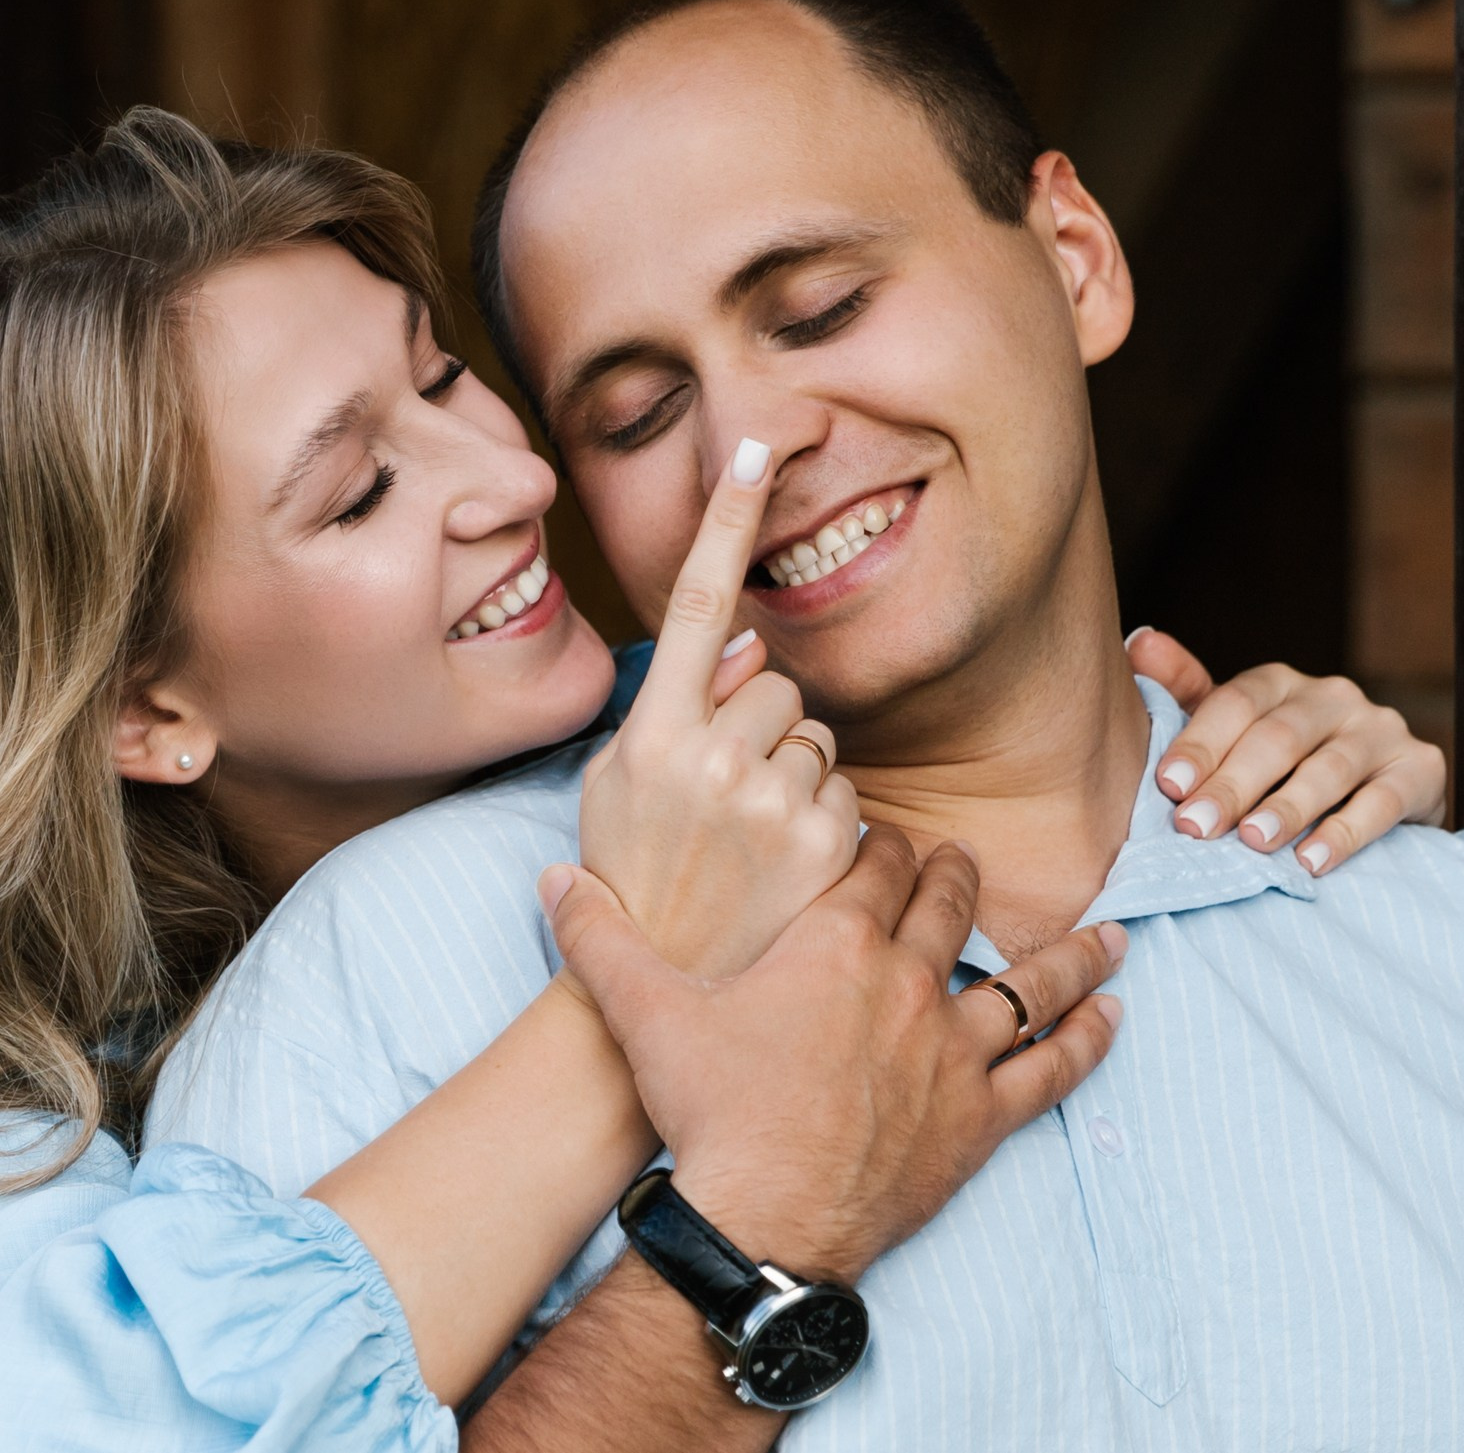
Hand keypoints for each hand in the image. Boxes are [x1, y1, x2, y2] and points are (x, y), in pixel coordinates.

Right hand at [542, 830, 1123, 1280]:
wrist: (765, 1216)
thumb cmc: (710, 1112)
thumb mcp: (645, 1014)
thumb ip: (601, 939)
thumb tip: (554, 881)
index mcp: (837, 943)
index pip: (876, 862)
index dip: (880, 843)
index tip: (880, 839)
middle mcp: (908, 982)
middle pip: (951, 902)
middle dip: (956, 875)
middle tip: (962, 864)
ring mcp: (953, 1049)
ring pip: (1028, 980)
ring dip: (1069, 952)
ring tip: (1108, 932)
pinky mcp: (980, 1116)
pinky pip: (1051, 1067)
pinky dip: (1086, 1040)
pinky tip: (1114, 1018)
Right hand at [575, 437, 857, 978]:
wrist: (661, 1017)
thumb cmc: (629, 895)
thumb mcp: (613, 796)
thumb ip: (669, 716)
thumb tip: (746, 653)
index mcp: (651, 738)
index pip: (698, 606)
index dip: (725, 521)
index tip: (756, 446)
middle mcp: (715, 763)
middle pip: (776, 686)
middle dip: (762, 728)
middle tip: (725, 804)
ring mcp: (776, 807)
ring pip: (818, 739)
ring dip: (798, 779)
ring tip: (755, 849)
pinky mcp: (831, 851)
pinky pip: (850, 795)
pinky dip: (831, 827)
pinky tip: (791, 875)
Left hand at [1128, 628, 1448, 874]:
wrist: (1375, 798)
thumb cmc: (1279, 768)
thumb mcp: (1230, 733)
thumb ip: (1184, 693)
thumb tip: (1139, 640)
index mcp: (1279, 684)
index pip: (1236, 703)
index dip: (1200, 743)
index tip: (1168, 786)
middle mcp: (1332, 697)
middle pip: (1278, 737)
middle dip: (1233, 785)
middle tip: (1196, 828)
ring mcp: (1381, 730)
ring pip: (1329, 769)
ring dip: (1287, 808)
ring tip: (1254, 843)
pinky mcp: (1421, 768)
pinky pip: (1383, 801)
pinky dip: (1345, 833)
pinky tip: (1312, 862)